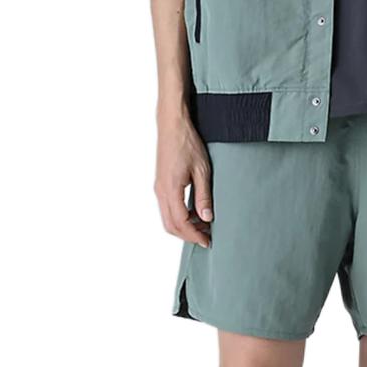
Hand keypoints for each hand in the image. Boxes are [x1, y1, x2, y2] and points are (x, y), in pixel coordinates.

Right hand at [154, 111, 212, 246]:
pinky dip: (179, 216)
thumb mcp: (202, 170)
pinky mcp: (160, 184)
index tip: (207, 241)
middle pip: (170, 225)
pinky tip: (194, 212)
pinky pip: (167, 208)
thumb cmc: (187, 143)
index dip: (194, 235)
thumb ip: (204, 196)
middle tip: (206, 238)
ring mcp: (159, 188)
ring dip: (183, 227)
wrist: (173, 125)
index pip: (181, 223)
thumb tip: (207, 218)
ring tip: (202, 226)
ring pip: (167, 218)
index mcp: (170, 189)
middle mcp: (161, 191)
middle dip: (188, 235)